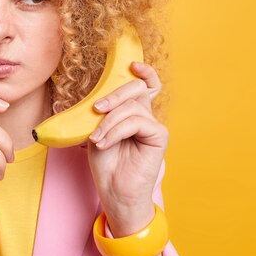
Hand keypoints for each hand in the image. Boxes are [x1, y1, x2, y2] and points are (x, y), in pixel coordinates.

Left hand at [86, 61, 168, 236]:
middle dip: (114, 95)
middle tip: (96, 109)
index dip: (143, 72)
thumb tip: (101, 97)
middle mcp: (145, 115)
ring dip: (108, 122)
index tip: (132, 64)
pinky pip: (136, 121)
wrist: (114, 191)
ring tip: (97, 139)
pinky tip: (105, 143)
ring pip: (131, 106)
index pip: (145, 85)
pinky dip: (116, 130)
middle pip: (136, 88)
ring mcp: (153, 125)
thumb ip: (104, 112)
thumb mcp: (98, 130)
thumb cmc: (106, 163)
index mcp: (132, 112)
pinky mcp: (159, 135)